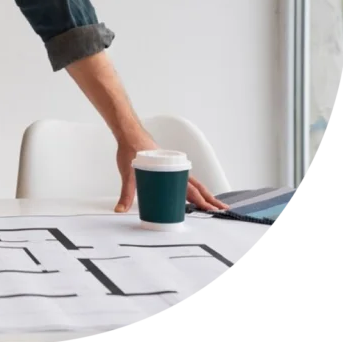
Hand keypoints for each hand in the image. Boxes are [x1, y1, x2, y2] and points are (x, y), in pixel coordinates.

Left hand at [114, 132, 229, 213]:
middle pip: (196, 187)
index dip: (201, 200)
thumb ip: (126, 192)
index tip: (212, 209)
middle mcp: (175, 169)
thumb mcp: (128, 173)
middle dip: (209, 199)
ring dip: (202, 193)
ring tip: (212, 204)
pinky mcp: (166, 166)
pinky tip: (191, 193)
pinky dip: (191, 186)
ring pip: (192, 182)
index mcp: (170, 170)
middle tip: (221, 209)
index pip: (190, 189)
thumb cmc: (130, 148)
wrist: (128, 132)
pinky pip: (183, 178)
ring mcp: (172, 167)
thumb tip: (120, 209)